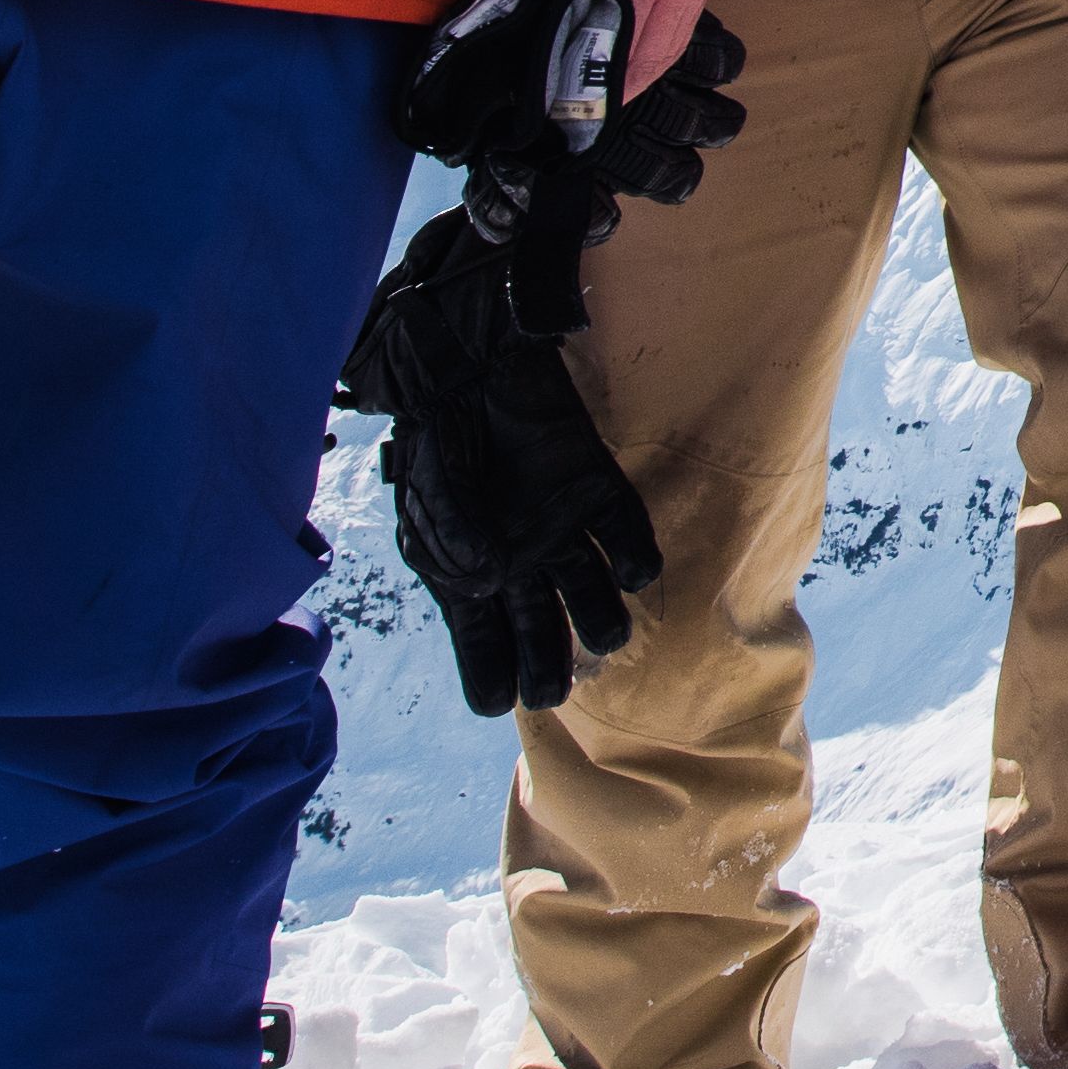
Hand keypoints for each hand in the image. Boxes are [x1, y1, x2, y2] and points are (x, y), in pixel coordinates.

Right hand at [335, 227, 664, 717]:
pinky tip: (635, 575)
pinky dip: (636, 558)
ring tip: (605, 637)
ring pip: (590, 594)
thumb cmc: (439, 437)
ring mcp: (562, 529)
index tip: (499, 701)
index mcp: (473, 578)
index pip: (484, 648)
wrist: (469, 367)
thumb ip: (457, 540)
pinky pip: (625, 533)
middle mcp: (523, 564)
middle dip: (549, 667)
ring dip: (601, 621)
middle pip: (542, 634)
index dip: (491, 679)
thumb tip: (490, 581)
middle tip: (554, 689)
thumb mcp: (432, 495)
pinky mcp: (597, 489)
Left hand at [485, 0, 737, 98]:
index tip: (569, 107)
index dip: (594, 83)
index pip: (619, 47)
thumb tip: (536, 32)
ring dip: (642, 77)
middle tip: (586, 116)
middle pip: (653, 60)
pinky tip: (634, 64)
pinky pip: (682, 29)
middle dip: (620, 91)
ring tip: (609, 99)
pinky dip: (657, 53)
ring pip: (672, 51)